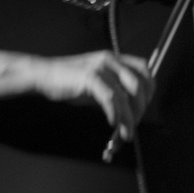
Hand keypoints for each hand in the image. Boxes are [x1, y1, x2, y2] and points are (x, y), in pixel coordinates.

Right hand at [33, 50, 153, 139]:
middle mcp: (109, 60)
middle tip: (133, 125)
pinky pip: (109, 99)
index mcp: (113, 59)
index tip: (144, 107)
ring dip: (128, 118)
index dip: (149, 90)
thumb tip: (132, 112)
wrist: (44, 75)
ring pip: (124, 96)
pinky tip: (112, 123)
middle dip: (140, 109)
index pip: (143, 70)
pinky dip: (114, 114)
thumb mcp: (97, 81)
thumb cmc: (70, 81)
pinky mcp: (89, 77)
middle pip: (138, 85)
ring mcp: (99, 67)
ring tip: (125, 133)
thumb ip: (115, 90)